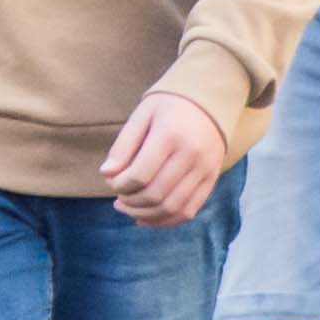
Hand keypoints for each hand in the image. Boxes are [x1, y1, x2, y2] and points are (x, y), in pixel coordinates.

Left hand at [101, 91, 229, 226]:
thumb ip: (123, 145)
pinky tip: (147, 218)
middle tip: (118, 199)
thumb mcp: (142, 115)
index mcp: (171, 136)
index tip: (112, 181)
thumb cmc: (170, 104)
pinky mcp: (212, 179)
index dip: (120, 185)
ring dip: (145, 215)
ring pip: (172, 208)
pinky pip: (189, 210)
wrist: (211, 98)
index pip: (140, 175)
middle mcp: (192, 155)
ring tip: (129, 209)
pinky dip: (165, 221)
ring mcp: (205, 170)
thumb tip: (106, 175)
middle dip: (130, 202)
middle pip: (155, 194)